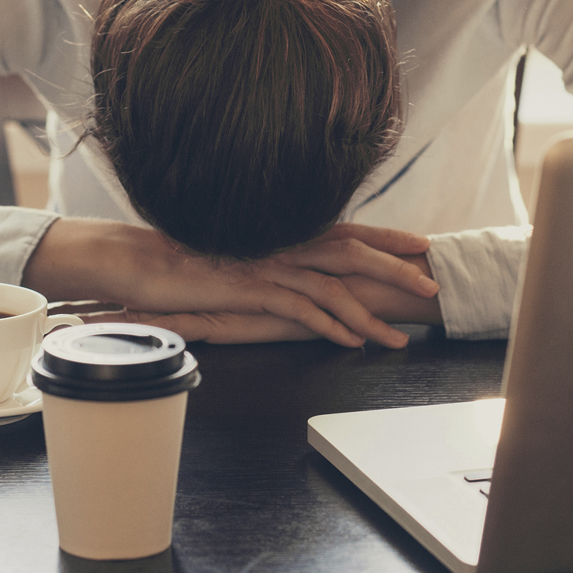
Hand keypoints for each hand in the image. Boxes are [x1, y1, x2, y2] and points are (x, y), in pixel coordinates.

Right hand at [114, 254, 443, 345]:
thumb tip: (299, 273)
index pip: (345, 229)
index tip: (419, 243)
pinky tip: (351, 343)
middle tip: (431, 284)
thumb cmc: (187, 261)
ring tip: (399, 337)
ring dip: (371, 313)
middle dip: (396, 268)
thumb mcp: (240, 256)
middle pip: (353, 250)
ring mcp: (269, 265)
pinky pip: (301, 309)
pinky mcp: (251, 289)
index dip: (385, 235)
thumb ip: (272, 260)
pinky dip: (331, 326)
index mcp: (283, 232)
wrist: (141, 260)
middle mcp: (282, 243)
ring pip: (334, 286)